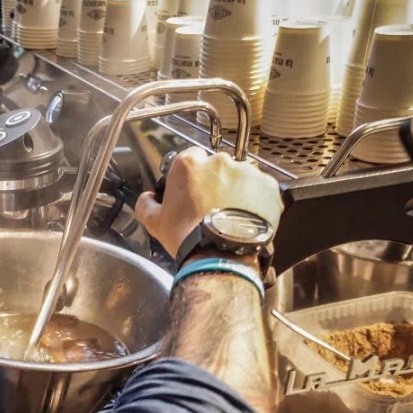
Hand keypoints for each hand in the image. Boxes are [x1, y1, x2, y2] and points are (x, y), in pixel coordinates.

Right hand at [135, 148, 282, 257]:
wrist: (220, 255)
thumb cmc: (187, 237)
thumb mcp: (154, 223)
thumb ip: (145, 203)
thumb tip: (148, 197)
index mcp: (188, 164)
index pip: (190, 158)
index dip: (191, 175)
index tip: (192, 190)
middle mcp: (219, 161)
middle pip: (217, 166)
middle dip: (215, 182)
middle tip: (211, 205)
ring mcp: (246, 172)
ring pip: (240, 176)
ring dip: (236, 189)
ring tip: (230, 214)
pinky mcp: (267, 186)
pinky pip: (261, 188)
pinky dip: (256, 199)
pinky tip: (246, 216)